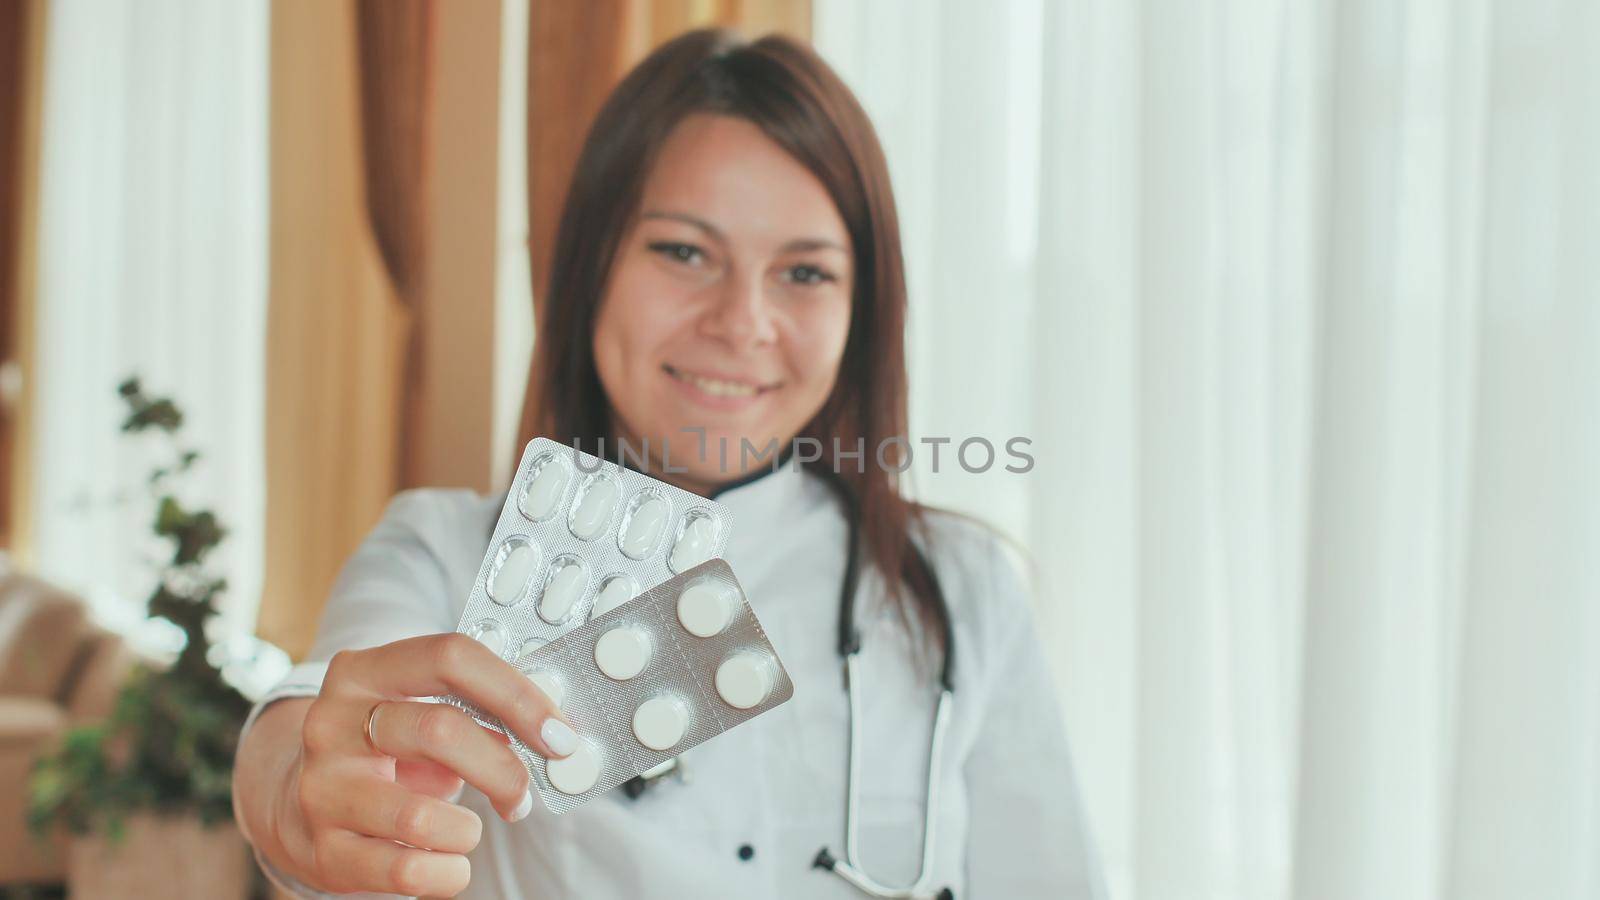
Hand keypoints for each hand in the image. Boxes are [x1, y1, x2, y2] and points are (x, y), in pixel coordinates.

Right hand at [270, 633, 575, 895]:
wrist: (296, 803)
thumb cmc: (385, 752)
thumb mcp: (417, 712)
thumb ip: (476, 709)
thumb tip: (553, 734)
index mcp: (364, 671)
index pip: (451, 657)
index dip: (517, 694)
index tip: (560, 733)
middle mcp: (332, 722)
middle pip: (440, 730)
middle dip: (503, 768)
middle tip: (525, 794)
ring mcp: (322, 787)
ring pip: (421, 817)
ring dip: (468, 830)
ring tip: (466, 830)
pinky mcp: (323, 850)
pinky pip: (407, 872)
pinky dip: (448, 873)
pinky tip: (449, 863)